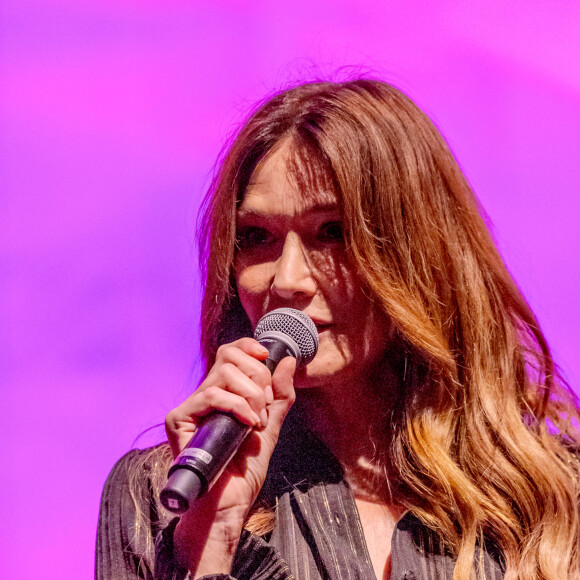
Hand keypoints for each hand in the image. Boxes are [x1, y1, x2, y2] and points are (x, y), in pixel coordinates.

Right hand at [164, 337, 296, 575]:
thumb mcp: (270, 426)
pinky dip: (237, 406)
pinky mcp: (178, 419)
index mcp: (224, 393)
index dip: (247, 346)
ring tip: (256, 423)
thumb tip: (286, 360)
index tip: (265, 353)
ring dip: (251, 396)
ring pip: (224, 374)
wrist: (230, 502)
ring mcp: (191, 406)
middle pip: (229, 357)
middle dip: (258, 377)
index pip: (229, 352)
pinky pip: (211, 394)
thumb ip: (279, 395)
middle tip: (265, 407)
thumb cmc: (245, 469)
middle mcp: (205, 395)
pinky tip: (247, 425)